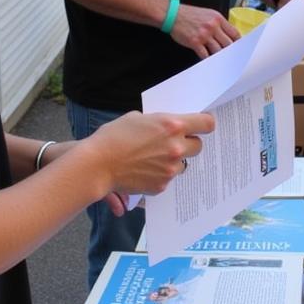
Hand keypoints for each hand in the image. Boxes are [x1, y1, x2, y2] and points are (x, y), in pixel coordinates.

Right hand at [88, 111, 214, 196]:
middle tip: (174, 143)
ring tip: (153, 158)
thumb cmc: (114, 136)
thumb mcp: (138, 118)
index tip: (202, 125)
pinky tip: (144, 170)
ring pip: (183, 164)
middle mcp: (176, 148)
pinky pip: (168, 178)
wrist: (97, 164)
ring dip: (174, 161)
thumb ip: (159, 123)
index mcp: (172, 126)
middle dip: (188, 143)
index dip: (205, 124)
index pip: (206, 124)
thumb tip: (169, 128)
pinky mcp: (162, 185)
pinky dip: (160, 174)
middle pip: (198, 146)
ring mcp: (170, 168)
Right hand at [170, 4, 240, 57]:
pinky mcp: (195, 42)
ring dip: (220, 57)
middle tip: (232, 58)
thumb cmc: (189, 14)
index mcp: (218, 18)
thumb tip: (227, 35)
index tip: (239, 48)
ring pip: (218, 51)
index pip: (234, 33)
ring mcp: (204, 35)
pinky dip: (208, 60)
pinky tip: (209, 62)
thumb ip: (218, 23)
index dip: (238, 42)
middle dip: (231, 52)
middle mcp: (213, 26)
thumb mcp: (208, 14)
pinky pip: (205, 55)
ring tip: (221, 62)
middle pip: (228, 43)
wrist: (173, 15)